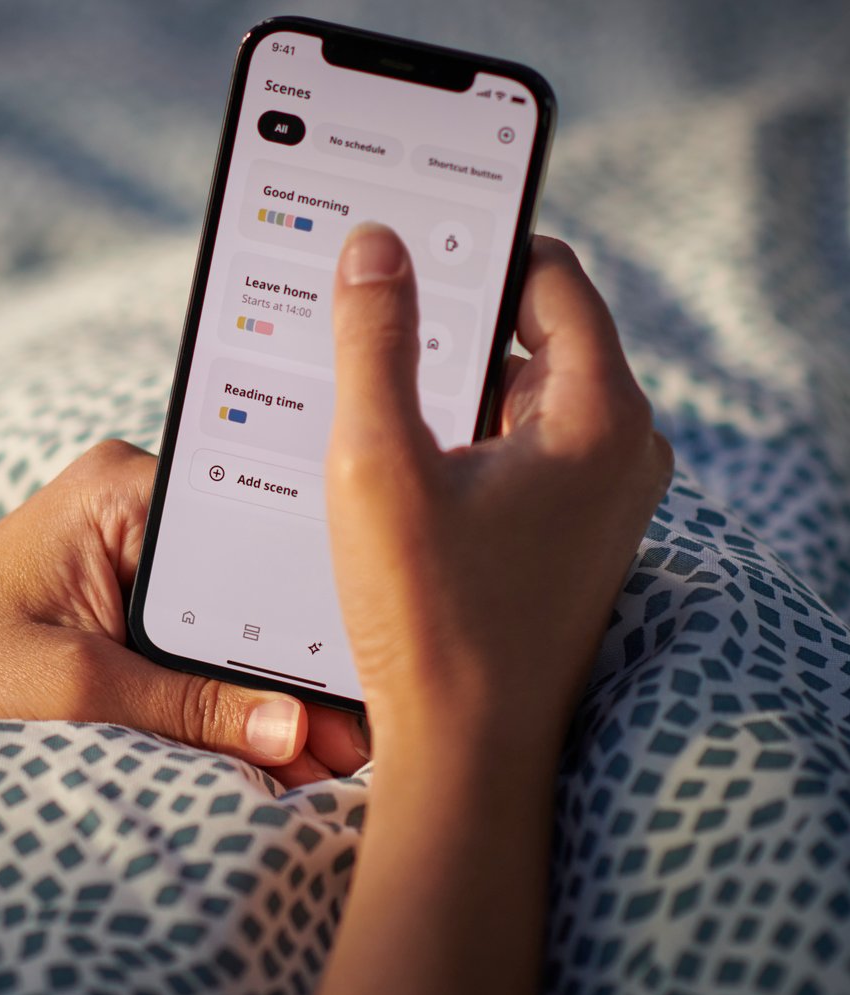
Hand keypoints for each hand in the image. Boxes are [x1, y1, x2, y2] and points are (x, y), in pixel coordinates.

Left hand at [0, 440, 367, 783]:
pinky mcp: (127, 602)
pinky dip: (229, 696)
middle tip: (356, 738)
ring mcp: (135, 553)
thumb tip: (302, 730)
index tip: (360, 678)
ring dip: (267, 688)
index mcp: (122, 487)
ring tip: (330, 757)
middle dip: (294, 663)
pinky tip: (277, 748)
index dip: (307, 609)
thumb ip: (190, 708)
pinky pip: (199, 645)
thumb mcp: (72, 690)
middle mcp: (139, 505)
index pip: (249, 531)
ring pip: (230, 621)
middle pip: (249, 580)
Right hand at [326, 223, 672, 764]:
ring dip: (451, 388)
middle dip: (453, 323)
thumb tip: (376, 248)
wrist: (464, 752)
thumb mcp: (378, 461)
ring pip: (522, 396)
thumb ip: (376, 342)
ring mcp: (603, 498)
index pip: (550, 276)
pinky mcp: (573, 534)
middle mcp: (622, 450)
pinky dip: (465, 440)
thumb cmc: (427, 614)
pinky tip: (399, 468)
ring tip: (374, 404)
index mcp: (600, 416)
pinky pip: (521, 450)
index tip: (408, 242)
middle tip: (372, 321)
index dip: (475, 248)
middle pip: (536, 334)